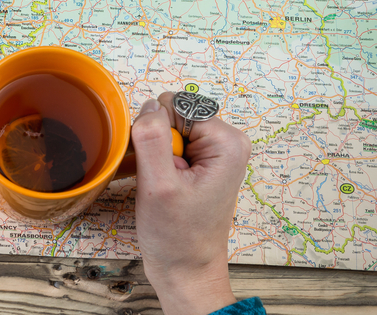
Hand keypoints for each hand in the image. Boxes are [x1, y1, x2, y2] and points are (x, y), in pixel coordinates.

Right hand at [131, 93, 251, 314]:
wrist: (186, 271)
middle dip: (155, 143)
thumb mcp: (159, 187)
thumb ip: (152, 139)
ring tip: (158, 186)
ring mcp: (213, 153)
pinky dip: (155, 161)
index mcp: (227, 142)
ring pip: (165, 128)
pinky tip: (156, 185)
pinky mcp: (200, 163)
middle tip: (158, 180)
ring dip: (152, 154)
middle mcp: (226, 142)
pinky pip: (168, 144)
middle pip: (171, 114)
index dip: (157, 133)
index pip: (176, 105)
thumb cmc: (177, 238)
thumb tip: (148, 106)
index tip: (160, 169)